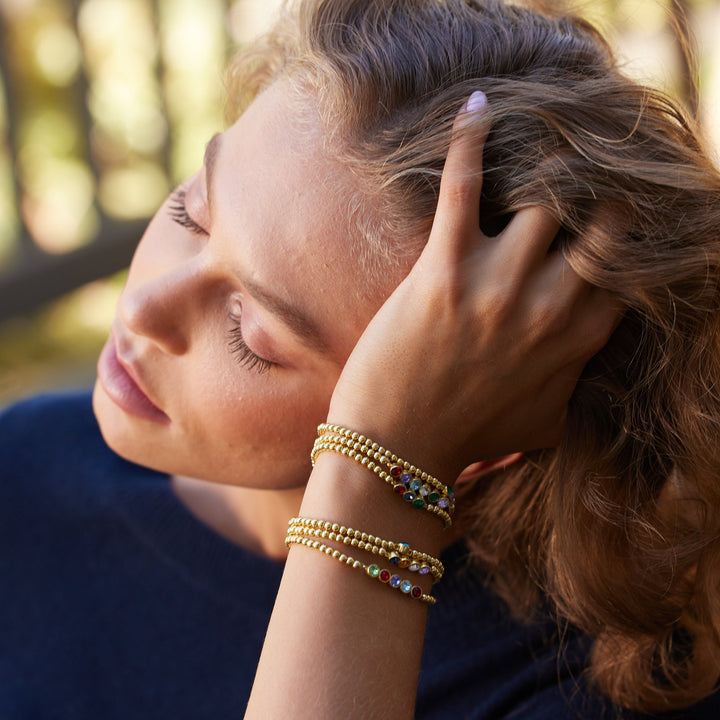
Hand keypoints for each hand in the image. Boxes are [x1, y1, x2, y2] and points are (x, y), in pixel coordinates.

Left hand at [328, 91, 620, 480]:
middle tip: (574, 177)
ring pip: (545, 198)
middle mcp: (550, 308)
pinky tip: (477, 108)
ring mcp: (499, 287)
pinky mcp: (445, 272)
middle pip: (601, 223)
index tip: (610, 218)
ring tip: (531, 148)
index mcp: (578, 341)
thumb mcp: (542, 425)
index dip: (625, 237)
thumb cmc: (467, 441)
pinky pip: (464, 188)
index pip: (627, 269)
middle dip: (595, 195)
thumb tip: (577, 366)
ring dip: (540, 168)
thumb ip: (570, 387)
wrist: (399, 453)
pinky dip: (470, 142)